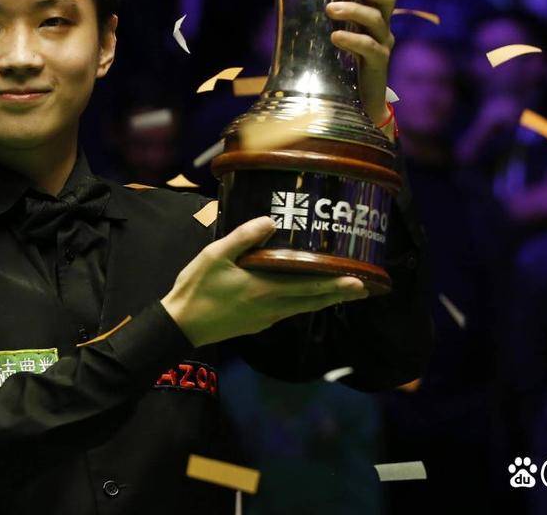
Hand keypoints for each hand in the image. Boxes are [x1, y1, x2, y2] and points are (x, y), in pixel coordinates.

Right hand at [161, 215, 369, 347]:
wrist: (181, 324)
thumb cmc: (196, 288)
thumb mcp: (214, 255)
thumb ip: (243, 238)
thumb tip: (270, 221)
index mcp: (264, 288)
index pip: (309, 286)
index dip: (335, 284)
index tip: (360, 281)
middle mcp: (271, 306)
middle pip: (313, 301)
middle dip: (339, 294)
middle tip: (365, 289)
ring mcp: (265, 318)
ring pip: (302, 308)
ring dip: (324, 300)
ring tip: (342, 293)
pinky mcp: (257, 324)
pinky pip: (288, 312)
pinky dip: (304, 304)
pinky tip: (306, 298)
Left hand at [326, 0, 396, 127]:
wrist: (360, 101)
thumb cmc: (346, 62)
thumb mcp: (344, 31)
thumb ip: (339, 13)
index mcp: (377, 15)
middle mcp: (384, 26)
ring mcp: (384, 44)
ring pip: (376, 19)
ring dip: (352, 11)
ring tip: (330, 9)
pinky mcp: (378, 64)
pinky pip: (369, 47)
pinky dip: (352, 39)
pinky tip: (336, 36)